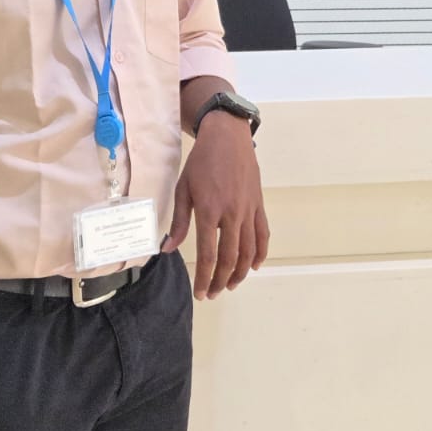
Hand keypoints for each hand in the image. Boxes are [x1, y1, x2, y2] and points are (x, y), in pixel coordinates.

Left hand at [162, 113, 269, 298]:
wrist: (228, 137)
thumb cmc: (201, 162)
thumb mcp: (183, 189)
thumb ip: (179, 222)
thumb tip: (168, 248)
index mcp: (209, 210)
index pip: (208, 254)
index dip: (205, 278)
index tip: (201, 293)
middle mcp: (231, 214)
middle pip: (229, 257)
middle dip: (221, 280)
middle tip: (214, 293)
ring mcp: (248, 210)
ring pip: (248, 250)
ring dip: (239, 272)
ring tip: (230, 284)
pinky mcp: (258, 204)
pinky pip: (262, 234)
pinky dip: (260, 253)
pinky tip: (253, 265)